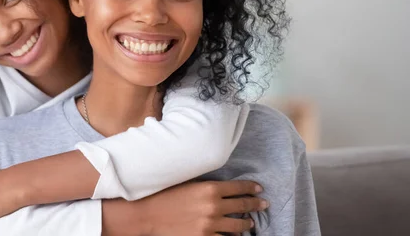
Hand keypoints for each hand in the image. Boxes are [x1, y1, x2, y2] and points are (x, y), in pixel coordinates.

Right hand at [140, 180, 267, 235]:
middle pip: (242, 205)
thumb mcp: (187, 183)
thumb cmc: (164, 194)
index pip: (238, 187)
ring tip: (251, 222)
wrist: (148, 214)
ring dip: (247, 223)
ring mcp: (210, 224)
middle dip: (255, 204)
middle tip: (264, 204)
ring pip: (238, 225)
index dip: (251, 187)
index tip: (259, 188)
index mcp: (209, 188)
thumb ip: (205, 185)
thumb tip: (221, 186)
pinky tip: (235, 235)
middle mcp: (213, 206)